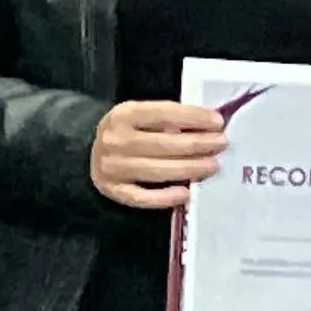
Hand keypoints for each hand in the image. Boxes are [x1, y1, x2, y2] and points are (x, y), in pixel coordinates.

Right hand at [90, 100, 226, 208]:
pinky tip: (186, 193)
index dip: (193, 117)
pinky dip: (165, 197)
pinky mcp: (113, 191)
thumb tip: (206, 125)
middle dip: (198, 144)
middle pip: (165, 144)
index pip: (164, 113)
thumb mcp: (139, 116)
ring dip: (190, 169)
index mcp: (123, 114)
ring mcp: (112, 168)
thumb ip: (166, 119)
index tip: (218, 122)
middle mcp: (115, 140)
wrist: (88, 154)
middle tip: (222, 144)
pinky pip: (143, 197)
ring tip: (212, 166)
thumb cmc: (125, 131)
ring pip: (158, 170)